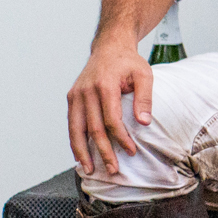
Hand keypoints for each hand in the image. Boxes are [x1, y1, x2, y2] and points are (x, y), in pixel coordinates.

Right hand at [66, 38, 151, 175]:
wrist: (109, 48)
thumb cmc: (129, 63)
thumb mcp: (144, 75)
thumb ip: (145, 98)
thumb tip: (144, 123)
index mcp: (105, 85)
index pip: (111, 119)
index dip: (121, 138)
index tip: (131, 152)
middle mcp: (86, 91)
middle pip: (93, 127)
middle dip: (103, 151)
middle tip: (113, 169)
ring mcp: (76, 94)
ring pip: (77, 128)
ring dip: (82, 151)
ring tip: (90, 170)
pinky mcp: (72, 97)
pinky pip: (72, 123)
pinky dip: (74, 140)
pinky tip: (79, 155)